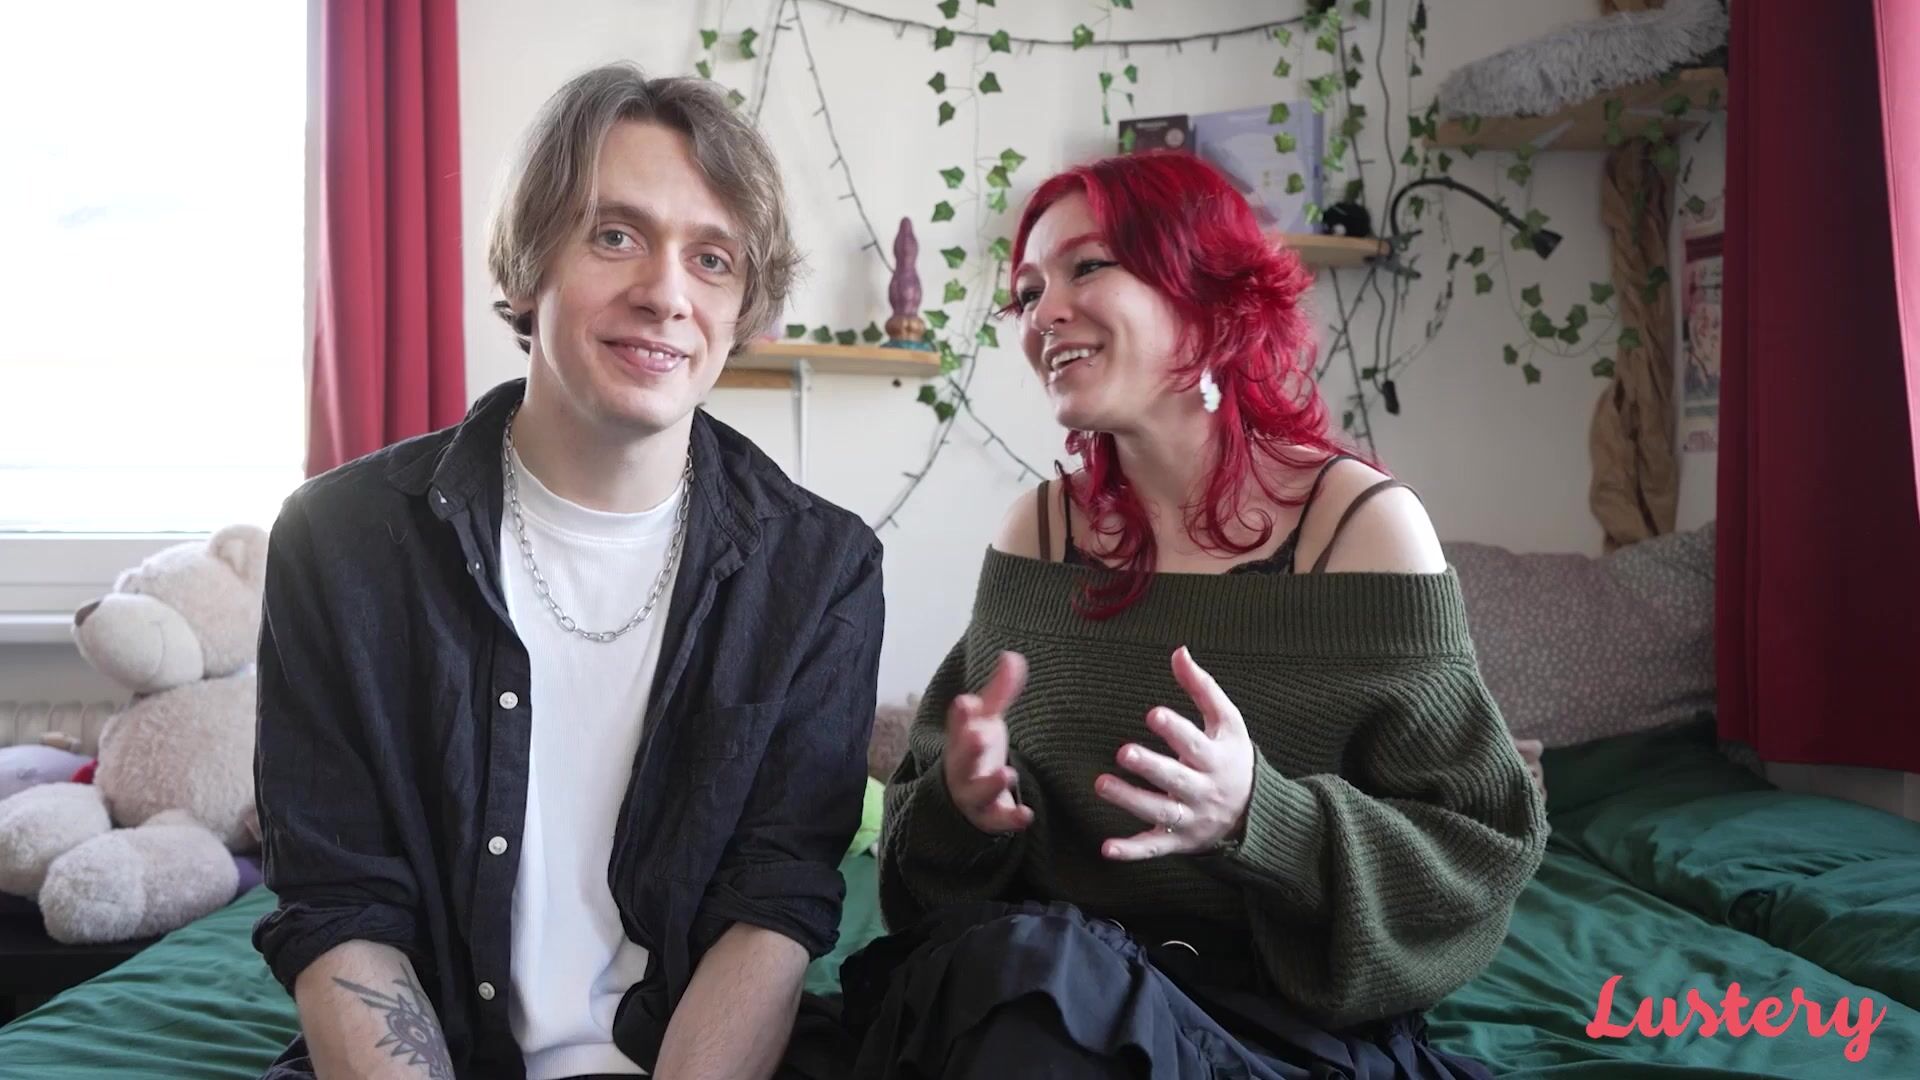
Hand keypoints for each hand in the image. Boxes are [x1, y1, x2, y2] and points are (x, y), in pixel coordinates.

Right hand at [943, 651, 1033, 834]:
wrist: (964, 798)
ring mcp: (973, 794)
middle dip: (968, 748)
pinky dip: (1009, 819)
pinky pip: (996, 821)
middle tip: (979, 735)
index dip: (961, 717)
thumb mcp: (987, 720)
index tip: (967, 703)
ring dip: (990, 784)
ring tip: (1008, 773)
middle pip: (960, 759)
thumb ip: (1000, 692)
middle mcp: (962, 768)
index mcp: (960, 740)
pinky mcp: (988, 817)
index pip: (958, 726)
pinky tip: (1025, 815)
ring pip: (976, 792)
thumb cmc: (976, 751)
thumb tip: (1012, 655)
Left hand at [1096, 647, 1254, 859]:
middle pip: (1175, 779)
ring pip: (1160, 812)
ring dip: (1131, 800)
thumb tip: (1178, 651)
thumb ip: (1202, 688)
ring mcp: (1190, 819)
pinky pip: (1154, 848)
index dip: (1175, 730)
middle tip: (1124, 752)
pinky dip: (1132, 851)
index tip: (1154, 714)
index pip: (1195, 743)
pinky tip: (1107, 849)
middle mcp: (1203, 790)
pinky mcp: (1178, 842)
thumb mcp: (1228, 723)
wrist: (1256, 815)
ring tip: (1102, 784)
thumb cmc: (1233, 759)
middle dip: (1151, 767)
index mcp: (1215, 758)